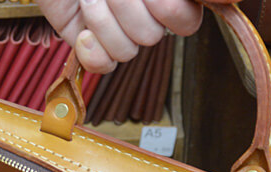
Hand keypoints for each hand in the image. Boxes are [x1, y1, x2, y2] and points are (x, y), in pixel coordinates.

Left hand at [38, 0, 202, 72]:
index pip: (186, 21)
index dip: (168, 10)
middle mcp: (147, 13)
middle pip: (151, 36)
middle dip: (124, 4)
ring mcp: (120, 30)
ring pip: (127, 51)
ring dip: (101, 18)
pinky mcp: (94, 45)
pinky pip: (104, 67)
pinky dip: (91, 49)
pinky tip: (83, 29)